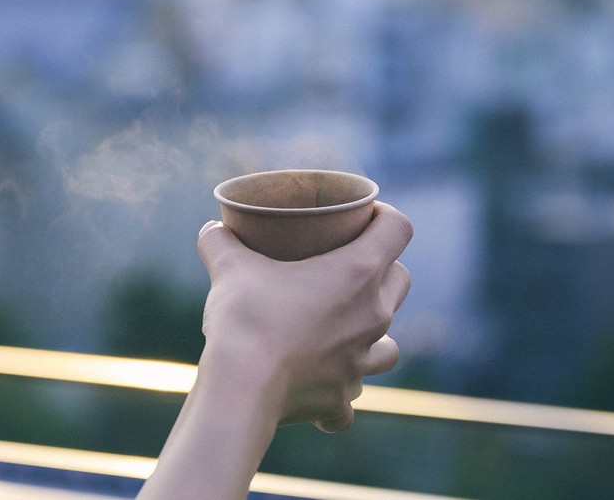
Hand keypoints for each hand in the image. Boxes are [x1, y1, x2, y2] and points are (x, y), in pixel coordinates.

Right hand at [195, 202, 412, 432]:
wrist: (243, 388)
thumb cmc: (246, 318)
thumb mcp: (230, 267)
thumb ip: (221, 241)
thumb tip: (212, 228)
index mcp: (358, 272)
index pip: (397, 229)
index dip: (385, 216)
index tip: (364, 218)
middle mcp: (373, 316)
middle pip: (401, 280)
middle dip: (383, 270)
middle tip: (347, 267)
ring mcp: (361, 361)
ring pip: (390, 346)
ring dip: (373, 337)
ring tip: (344, 332)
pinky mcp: (340, 397)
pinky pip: (350, 397)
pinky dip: (338, 392)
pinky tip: (319, 387)